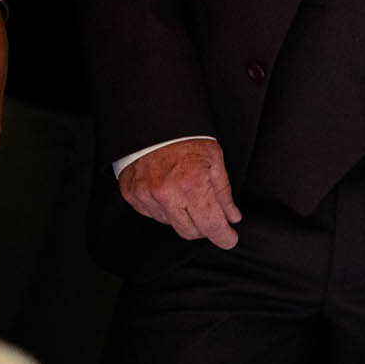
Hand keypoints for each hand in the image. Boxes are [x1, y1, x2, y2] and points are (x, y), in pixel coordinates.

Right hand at [118, 137, 241, 248]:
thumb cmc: (187, 139)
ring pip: (171, 224)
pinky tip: (168, 190)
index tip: (229, 239)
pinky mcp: (132, 195)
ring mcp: (146, 196)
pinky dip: (164, 208)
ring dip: (183, 215)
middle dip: (205, 227)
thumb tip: (232, 217)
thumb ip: (223, 193)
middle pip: (190, 232)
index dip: (223, 237)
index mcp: (192, 184)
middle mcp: (167, 194)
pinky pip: (153, 214)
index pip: (211, 225)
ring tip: (185, 191)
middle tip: (212, 215)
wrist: (153, 123)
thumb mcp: (214, 160)